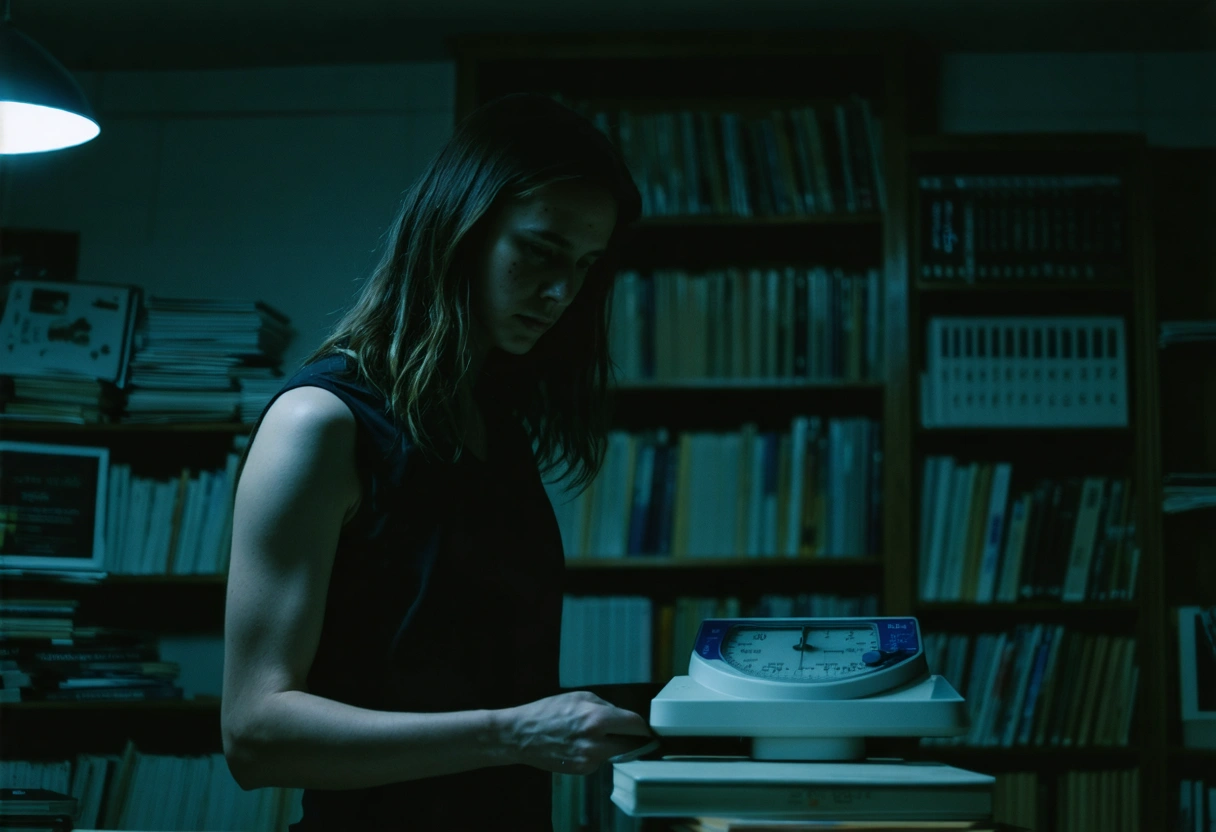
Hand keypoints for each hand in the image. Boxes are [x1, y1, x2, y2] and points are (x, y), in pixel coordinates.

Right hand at [496, 690, 653, 774]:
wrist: (521, 736)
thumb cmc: (548, 712)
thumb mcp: (580, 697)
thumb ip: (606, 707)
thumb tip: (623, 717)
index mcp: (597, 719)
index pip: (635, 725)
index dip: (643, 726)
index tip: (647, 727)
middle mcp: (596, 742)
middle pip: (631, 744)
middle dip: (631, 738)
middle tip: (629, 733)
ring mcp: (589, 760)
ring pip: (616, 753)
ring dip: (613, 745)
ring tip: (596, 735)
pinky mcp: (583, 770)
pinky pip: (601, 760)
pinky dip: (598, 753)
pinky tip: (582, 744)